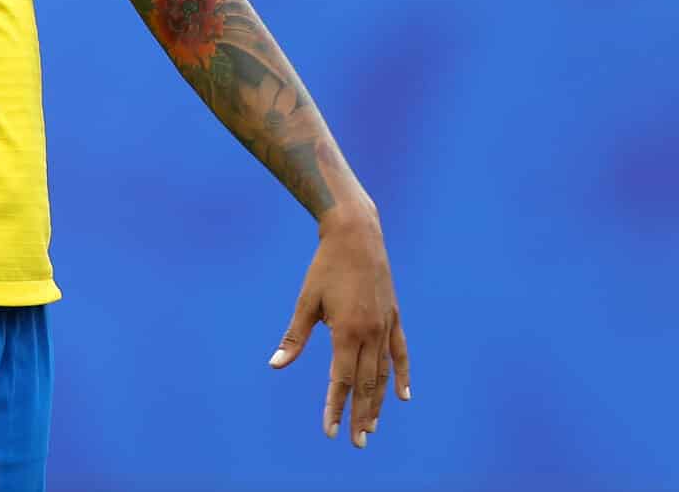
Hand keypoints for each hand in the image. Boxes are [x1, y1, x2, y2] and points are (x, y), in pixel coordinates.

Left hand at [269, 200, 410, 445]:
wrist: (356, 236)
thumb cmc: (325, 268)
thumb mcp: (306, 302)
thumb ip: (294, 338)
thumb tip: (275, 365)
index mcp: (346, 331)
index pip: (341, 380)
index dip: (335, 407)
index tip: (329, 431)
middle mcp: (370, 333)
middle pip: (366, 384)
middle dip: (359, 415)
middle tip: (357, 442)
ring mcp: (385, 326)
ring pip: (384, 374)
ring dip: (379, 403)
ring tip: (372, 426)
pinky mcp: (394, 317)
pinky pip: (400, 353)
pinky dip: (403, 375)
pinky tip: (404, 396)